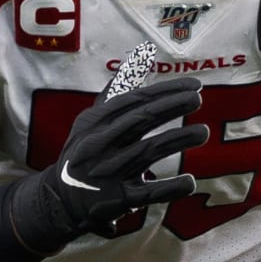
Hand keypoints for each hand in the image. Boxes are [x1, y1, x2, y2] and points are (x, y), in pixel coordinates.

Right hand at [8, 67, 207, 253]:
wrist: (58, 201)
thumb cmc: (82, 153)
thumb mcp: (89, 122)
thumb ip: (114, 94)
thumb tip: (137, 60)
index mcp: (94, 123)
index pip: (133, 100)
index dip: (165, 90)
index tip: (194, 85)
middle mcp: (98, 144)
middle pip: (139, 120)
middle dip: (170, 107)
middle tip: (197, 99)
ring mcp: (106, 173)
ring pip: (145, 152)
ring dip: (176, 140)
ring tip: (202, 132)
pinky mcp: (115, 200)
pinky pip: (146, 193)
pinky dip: (168, 188)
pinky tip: (189, 181)